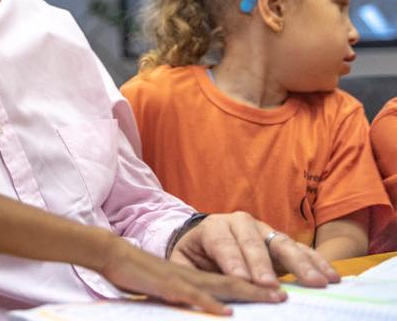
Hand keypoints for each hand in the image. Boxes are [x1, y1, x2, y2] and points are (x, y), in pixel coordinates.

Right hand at [99, 235, 284, 315]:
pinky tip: (226, 312)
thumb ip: (185, 295)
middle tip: (286, 296)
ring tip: (272, 299)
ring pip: (221, 284)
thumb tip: (206, 306)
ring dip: (248, 292)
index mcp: (194, 274)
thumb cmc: (136, 272)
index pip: (231, 278)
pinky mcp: (167, 285)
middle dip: (261, 288)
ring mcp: (182, 278)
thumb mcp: (166, 286)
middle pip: (234, 280)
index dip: (255, 285)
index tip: (279, 293)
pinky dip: (210, 304)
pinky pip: (192, 295)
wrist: (110, 254)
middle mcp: (193, 274)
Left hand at [170, 211, 339, 287]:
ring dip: (300, 263)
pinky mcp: (281, 241)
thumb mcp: (183, 262)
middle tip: (271, 286)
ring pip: (282, 244)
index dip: (232, 261)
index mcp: (213, 227)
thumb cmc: (195, 255)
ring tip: (315, 283)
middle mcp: (240, 224)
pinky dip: (317, 262)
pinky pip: (302, 249)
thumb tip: (193, 291)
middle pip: (254, 243)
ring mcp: (264, 231)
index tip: (241, 280)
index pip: (222, 243)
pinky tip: (331, 276)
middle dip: (263, 265)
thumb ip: (188, 273)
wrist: (206, 241)